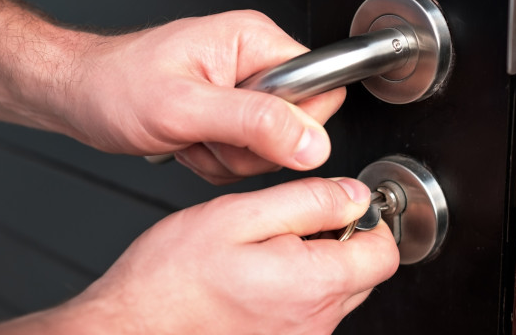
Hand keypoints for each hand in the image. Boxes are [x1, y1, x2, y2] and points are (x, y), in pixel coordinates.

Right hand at [58, 177, 398, 333]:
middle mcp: (314, 322)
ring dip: (315, 264)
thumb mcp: (238, 216)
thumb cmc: (173, 277)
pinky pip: (309, 312)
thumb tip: (353, 194)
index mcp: (312, 284)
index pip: (383, 254)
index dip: (368, 220)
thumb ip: (306, 201)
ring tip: (264, 251)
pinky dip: (295, 288)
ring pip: (336, 292)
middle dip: (340, 240)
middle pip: (363, 274)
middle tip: (290, 224)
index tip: (341, 206)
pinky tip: (256, 276)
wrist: (133, 327)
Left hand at [64, 11, 345, 182]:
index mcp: (254, 42)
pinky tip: (190, 144)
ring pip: (272, 148)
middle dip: (252, 148)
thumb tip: (311, 142)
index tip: (249, 132)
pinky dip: (217, 162)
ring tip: (193, 136)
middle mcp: (254, 63)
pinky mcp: (230, 115)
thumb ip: (255, 123)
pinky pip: (248, 156)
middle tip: (209, 135)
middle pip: (299, 126)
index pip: (321, 88)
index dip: (293, 123)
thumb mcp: (184, 107)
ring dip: (229, 157)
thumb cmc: (115, 86)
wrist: (80, 96)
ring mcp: (243, 91)